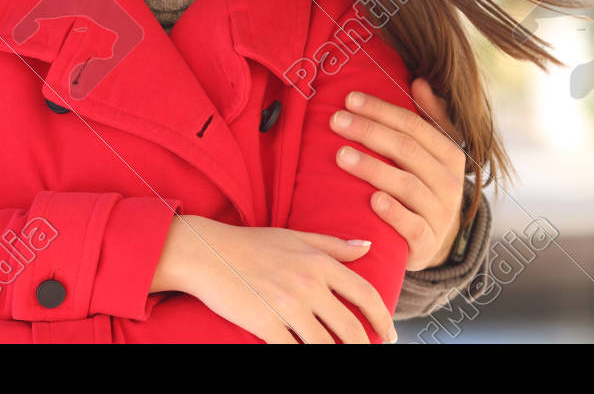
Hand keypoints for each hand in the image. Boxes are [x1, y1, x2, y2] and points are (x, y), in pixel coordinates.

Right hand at [164, 216, 396, 342]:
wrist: (205, 253)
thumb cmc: (249, 244)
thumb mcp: (294, 237)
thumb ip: (333, 244)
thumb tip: (368, 245)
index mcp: (318, 261)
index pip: (366, 295)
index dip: (383, 319)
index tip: (388, 334)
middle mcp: (307, 283)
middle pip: (351, 328)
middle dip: (365, 347)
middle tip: (368, 352)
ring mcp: (287, 305)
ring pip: (327, 346)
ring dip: (338, 355)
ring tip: (340, 357)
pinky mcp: (266, 324)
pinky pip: (294, 351)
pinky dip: (305, 357)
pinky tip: (307, 355)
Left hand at [331, 78, 466, 269]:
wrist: (429, 241)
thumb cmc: (422, 186)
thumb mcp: (430, 153)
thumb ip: (429, 118)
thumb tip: (421, 81)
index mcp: (450, 156)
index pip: (415, 126)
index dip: (382, 110)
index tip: (350, 99)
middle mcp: (449, 183)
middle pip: (407, 150)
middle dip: (369, 132)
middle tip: (336, 121)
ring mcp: (440, 214)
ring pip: (407, 185)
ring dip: (372, 168)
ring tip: (341, 155)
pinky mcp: (426, 243)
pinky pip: (412, 226)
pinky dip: (393, 212)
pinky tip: (372, 200)